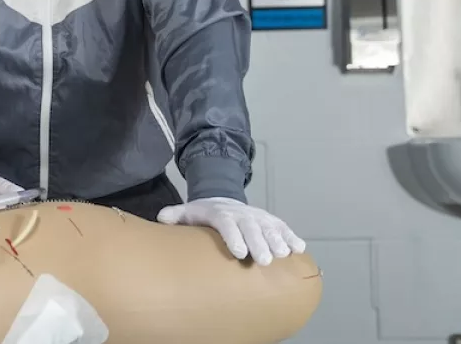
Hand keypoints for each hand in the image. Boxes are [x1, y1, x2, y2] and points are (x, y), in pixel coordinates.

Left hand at [156, 197, 305, 265]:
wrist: (221, 199)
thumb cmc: (202, 214)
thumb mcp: (187, 212)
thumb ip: (174, 215)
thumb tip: (161, 218)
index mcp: (220, 214)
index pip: (226, 224)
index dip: (233, 237)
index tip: (239, 253)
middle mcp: (242, 214)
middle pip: (251, 228)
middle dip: (259, 243)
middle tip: (264, 261)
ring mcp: (258, 217)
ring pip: (270, 227)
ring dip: (278, 241)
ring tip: (284, 255)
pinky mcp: (271, 220)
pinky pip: (283, 228)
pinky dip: (292, 237)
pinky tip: (299, 249)